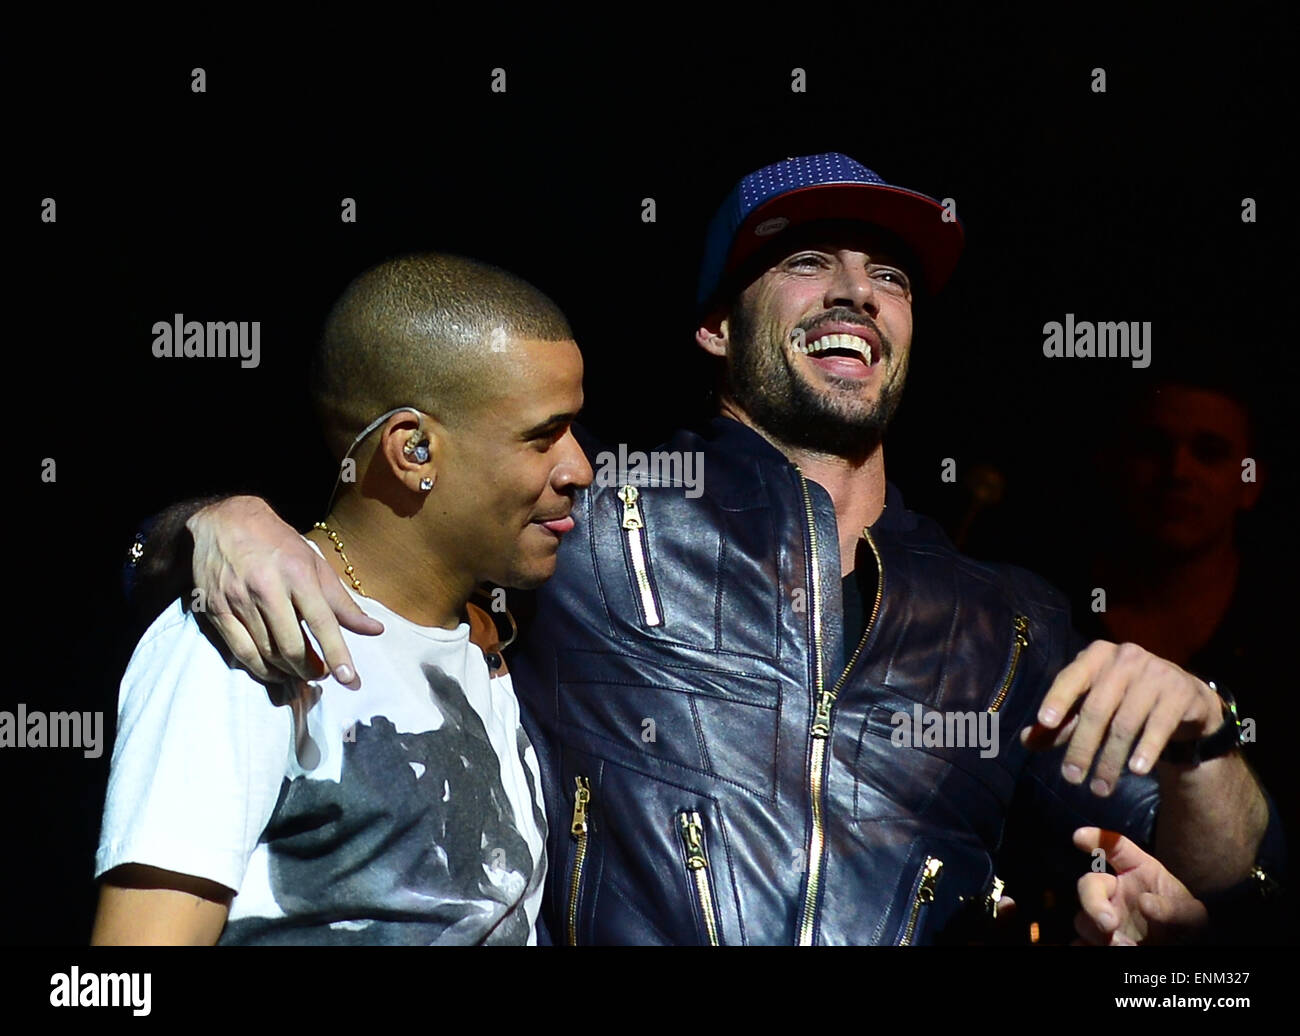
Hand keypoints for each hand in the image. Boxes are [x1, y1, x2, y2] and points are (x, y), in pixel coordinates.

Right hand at [187, 496, 382, 685]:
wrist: (224, 520)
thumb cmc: (277, 543)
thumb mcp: (315, 564)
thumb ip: (342, 602)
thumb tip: (374, 630)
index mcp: (297, 573)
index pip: (322, 622)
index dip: (337, 653)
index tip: (349, 679)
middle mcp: (267, 587)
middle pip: (292, 645)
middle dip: (311, 668)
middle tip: (322, 674)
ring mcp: (238, 600)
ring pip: (267, 652)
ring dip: (288, 672)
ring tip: (302, 673)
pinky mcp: (216, 609)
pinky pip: (241, 651)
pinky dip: (261, 669)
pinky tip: (275, 672)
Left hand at [1020, 641, 1223, 795]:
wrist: (1184, 700)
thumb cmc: (1125, 701)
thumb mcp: (1092, 707)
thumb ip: (1061, 723)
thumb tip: (1027, 740)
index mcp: (1096, 657)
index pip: (1071, 677)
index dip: (1057, 699)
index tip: (1045, 722)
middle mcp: (1125, 658)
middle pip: (1096, 708)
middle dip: (1082, 747)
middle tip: (1071, 778)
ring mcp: (1156, 672)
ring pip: (1125, 723)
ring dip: (1110, 760)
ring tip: (1100, 788)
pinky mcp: (1181, 692)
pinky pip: (1159, 726)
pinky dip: (1145, 750)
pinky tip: (1136, 771)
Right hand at [1072, 827, 1208, 944]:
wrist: (1179, 951)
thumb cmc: (1186, 926)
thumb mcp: (1192, 915)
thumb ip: (1174, 908)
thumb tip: (1144, 903)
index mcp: (1138, 872)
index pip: (1116, 847)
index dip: (1097, 838)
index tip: (1079, 837)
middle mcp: (1115, 891)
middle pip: (1089, 884)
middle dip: (1092, 902)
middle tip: (1109, 924)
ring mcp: (1104, 916)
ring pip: (1083, 918)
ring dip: (1099, 934)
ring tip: (1125, 947)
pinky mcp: (1097, 940)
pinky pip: (1079, 941)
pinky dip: (1086, 946)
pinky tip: (1102, 951)